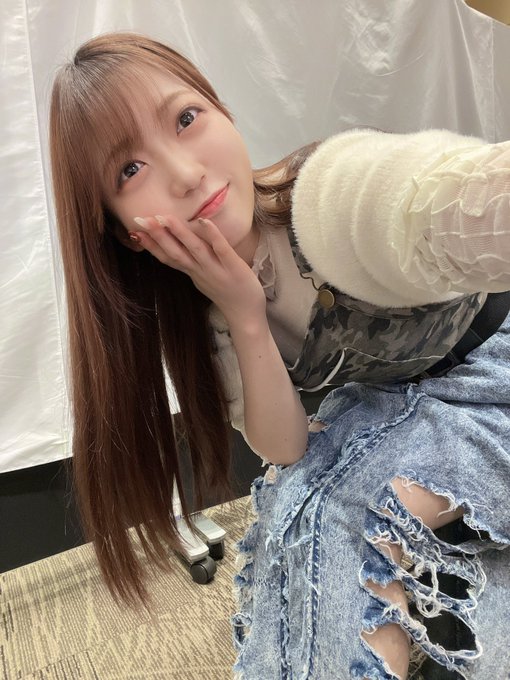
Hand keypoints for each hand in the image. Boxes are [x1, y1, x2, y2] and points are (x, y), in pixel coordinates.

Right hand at [130, 214, 266, 322]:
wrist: (246, 315)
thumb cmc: (226, 292)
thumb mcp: (202, 277)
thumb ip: (191, 262)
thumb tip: (178, 245)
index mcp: (192, 272)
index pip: (167, 257)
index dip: (150, 245)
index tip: (133, 231)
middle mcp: (200, 271)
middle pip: (175, 252)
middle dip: (157, 236)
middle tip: (140, 219)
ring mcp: (216, 269)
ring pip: (194, 249)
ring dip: (179, 233)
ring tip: (165, 218)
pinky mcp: (234, 267)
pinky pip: (221, 249)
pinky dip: (212, 235)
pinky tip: (203, 221)